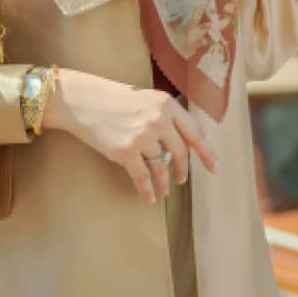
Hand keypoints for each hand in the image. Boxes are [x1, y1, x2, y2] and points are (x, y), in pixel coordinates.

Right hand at [42, 68, 218, 202]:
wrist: (83, 100)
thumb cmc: (113, 99)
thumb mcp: (145, 99)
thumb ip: (165, 115)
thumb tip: (181, 141)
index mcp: (166, 104)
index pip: (195, 132)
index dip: (207, 153)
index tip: (215, 169)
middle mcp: (158, 120)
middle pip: (179, 152)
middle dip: (182, 170)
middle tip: (181, 179)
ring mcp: (142, 136)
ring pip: (160, 167)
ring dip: (163, 182)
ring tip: (162, 191)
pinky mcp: (126, 151)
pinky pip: (142, 177)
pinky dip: (147, 190)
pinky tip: (149, 197)